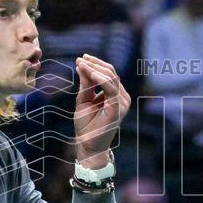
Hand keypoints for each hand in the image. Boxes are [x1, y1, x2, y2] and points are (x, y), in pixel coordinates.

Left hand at [73, 54, 130, 168]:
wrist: (87, 145)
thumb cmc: (86, 125)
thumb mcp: (83, 99)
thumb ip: (85, 84)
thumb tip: (82, 64)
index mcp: (114, 94)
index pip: (108, 74)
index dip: (96, 64)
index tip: (81, 58)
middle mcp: (121, 97)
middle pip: (111, 73)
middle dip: (95, 64)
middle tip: (81, 58)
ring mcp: (121, 102)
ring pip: (112, 78)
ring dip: (96, 69)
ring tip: (82, 63)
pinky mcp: (117, 108)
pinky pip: (111, 89)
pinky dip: (100, 79)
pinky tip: (90, 73)